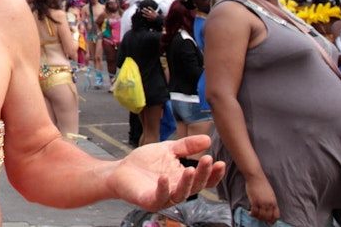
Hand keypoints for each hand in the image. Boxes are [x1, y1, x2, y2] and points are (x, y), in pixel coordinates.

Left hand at [107, 136, 224, 210]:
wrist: (121, 170)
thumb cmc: (145, 162)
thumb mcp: (168, 149)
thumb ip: (187, 146)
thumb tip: (208, 139)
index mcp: (183, 179)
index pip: (204, 180)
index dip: (213, 174)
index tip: (220, 162)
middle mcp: (177, 191)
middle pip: (196, 186)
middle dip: (203, 174)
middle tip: (208, 159)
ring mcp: (164, 198)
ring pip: (181, 194)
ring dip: (187, 183)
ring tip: (191, 169)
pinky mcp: (149, 201)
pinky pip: (159, 197)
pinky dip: (163, 188)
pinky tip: (164, 177)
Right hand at [244, 173, 279, 223]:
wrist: (256, 177)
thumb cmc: (262, 184)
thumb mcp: (270, 194)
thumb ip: (270, 202)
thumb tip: (268, 209)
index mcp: (274, 202)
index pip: (276, 215)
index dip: (273, 221)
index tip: (270, 223)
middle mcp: (269, 204)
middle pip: (268, 217)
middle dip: (264, 220)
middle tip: (260, 220)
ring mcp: (262, 203)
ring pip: (261, 216)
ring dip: (258, 218)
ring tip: (254, 216)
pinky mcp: (254, 201)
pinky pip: (254, 212)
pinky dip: (252, 214)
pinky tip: (250, 213)